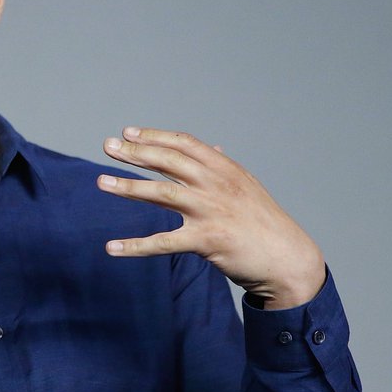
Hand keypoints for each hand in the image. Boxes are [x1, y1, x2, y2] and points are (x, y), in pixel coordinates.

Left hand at [97, 127, 324, 308]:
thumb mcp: (248, 188)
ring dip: (128, 187)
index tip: (128, 132)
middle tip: (107, 146)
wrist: (290, 260)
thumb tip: (214, 149)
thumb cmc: (265, 223)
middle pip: (168, 161)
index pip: (184, 143)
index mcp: (226, 169)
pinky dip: (136, 246)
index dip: (155, 135)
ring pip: (162, 194)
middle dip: (135, 152)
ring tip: (101, 182)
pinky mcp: (207, 242)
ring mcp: (212, 211)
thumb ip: (225, 169)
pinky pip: (163, 243)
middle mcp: (217, 185)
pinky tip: (112, 247)